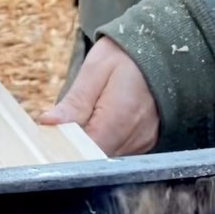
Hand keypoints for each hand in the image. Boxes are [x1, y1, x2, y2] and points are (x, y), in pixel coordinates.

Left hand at [41, 37, 159, 155]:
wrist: (164, 55)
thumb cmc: (128, 57)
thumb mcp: (96, 69)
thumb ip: (75, 101)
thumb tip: (50, 123)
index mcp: (121, 118)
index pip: (85, 151)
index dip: (65, 147)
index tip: (52, 134)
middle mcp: (135, 138)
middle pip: (94, 157)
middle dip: (76, 145)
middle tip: (66, 123)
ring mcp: (141, 144)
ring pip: (104, 156)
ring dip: (90, 144)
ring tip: (88, 117)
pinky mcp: (143, 146)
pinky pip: (116, 151)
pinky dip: (104, 141)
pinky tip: (102, 122)